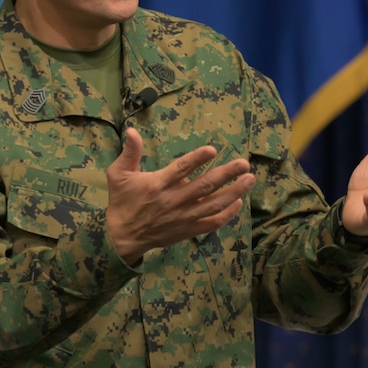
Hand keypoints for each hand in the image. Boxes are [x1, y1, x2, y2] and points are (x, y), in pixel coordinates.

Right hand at [105, 128, 254, 265]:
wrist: (122, 236)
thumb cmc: (122, 201)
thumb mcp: (118, 174)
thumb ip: (129, 152)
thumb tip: (131, 130)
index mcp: (157, 185)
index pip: (180, 169)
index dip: (196, 159)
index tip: (212, 150)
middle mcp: (173, 200)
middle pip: (204, 186)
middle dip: (226, 174)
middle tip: (244, 164)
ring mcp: (183, 217)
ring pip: (213, 205)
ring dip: (234, 192)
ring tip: (249, 180)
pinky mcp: (188, 230)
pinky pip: (211, 223)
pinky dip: (227, 214)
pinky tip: (238, 203)